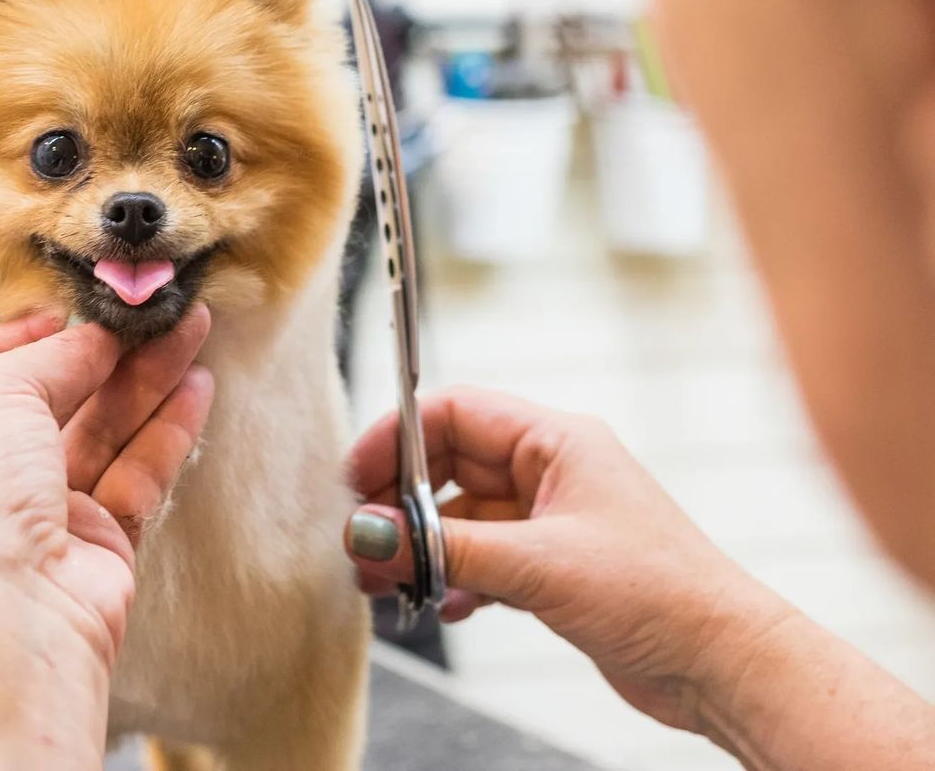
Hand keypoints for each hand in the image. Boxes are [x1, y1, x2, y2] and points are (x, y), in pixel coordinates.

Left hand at [0, 308, 212, 770]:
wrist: (8, 625)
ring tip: (195, 328)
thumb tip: (94, 336)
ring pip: (104, 429)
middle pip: (56, 393)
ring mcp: (42, 511)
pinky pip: (137, 474)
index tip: (77, 305)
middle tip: (160, 310)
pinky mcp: (99, 542)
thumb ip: (49, 357)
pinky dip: (168, 430)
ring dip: (149, 379)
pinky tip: (198, 388)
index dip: (28, 332)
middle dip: (107, 349)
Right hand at [343, 387, 786, 733]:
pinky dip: (453, 577)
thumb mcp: (537, 565)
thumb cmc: (657, 594)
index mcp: (556, 441)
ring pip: (460, 517)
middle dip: (400, 503)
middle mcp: (550, 471)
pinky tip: (442, 606)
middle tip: (364, 543)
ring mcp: (550, 520)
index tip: (357, 480)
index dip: (397, 439)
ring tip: (386, 582)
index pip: (454, 413)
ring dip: (421, 547)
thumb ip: (445, 546)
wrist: (720, 663)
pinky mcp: (551, 566)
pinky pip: (481, 557)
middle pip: (448, 465)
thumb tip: (372, 532)